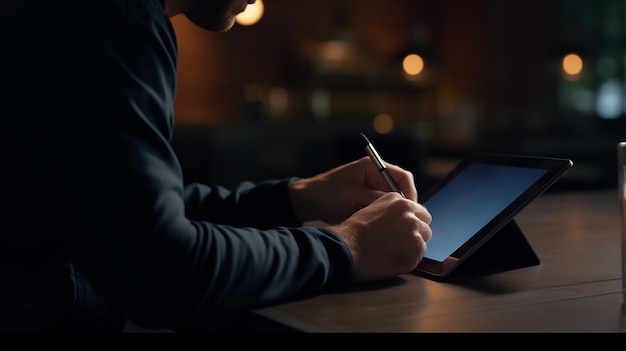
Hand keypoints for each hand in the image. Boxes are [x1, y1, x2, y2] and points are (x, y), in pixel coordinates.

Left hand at [289, 156, 431, 281]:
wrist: (307, 202)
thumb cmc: (326, 192)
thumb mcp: (352, 193)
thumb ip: (374, 197)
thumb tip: (397, 203)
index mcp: (373, 168)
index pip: (402, 177)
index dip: (409, 192)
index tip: (409, 208)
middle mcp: (376, 178)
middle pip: (401, 190)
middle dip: (405, 206)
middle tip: (407, 221)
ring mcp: (372, 191)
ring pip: (394, 203)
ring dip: (396, 213)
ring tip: (398, 226)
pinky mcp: (368, 203)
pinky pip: (384, 210)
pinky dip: (386, 218)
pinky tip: (387, 229)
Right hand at [328, 192, 431, 281]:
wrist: (346, 248)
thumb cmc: (353, 232)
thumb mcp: (372, 209)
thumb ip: (391, 210)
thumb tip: (403, 219)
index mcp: (400, 202)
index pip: (420, 212)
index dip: (412, 223)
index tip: (403, 231)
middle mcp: (410, 214)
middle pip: (425, 225)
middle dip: (416, 234)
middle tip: (399, 243)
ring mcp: (414, 233)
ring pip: (423, 241)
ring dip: (412, 247)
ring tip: (392, 252)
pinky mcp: (415, 251)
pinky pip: (418, 257)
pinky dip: (408, 260)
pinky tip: (392, 259)